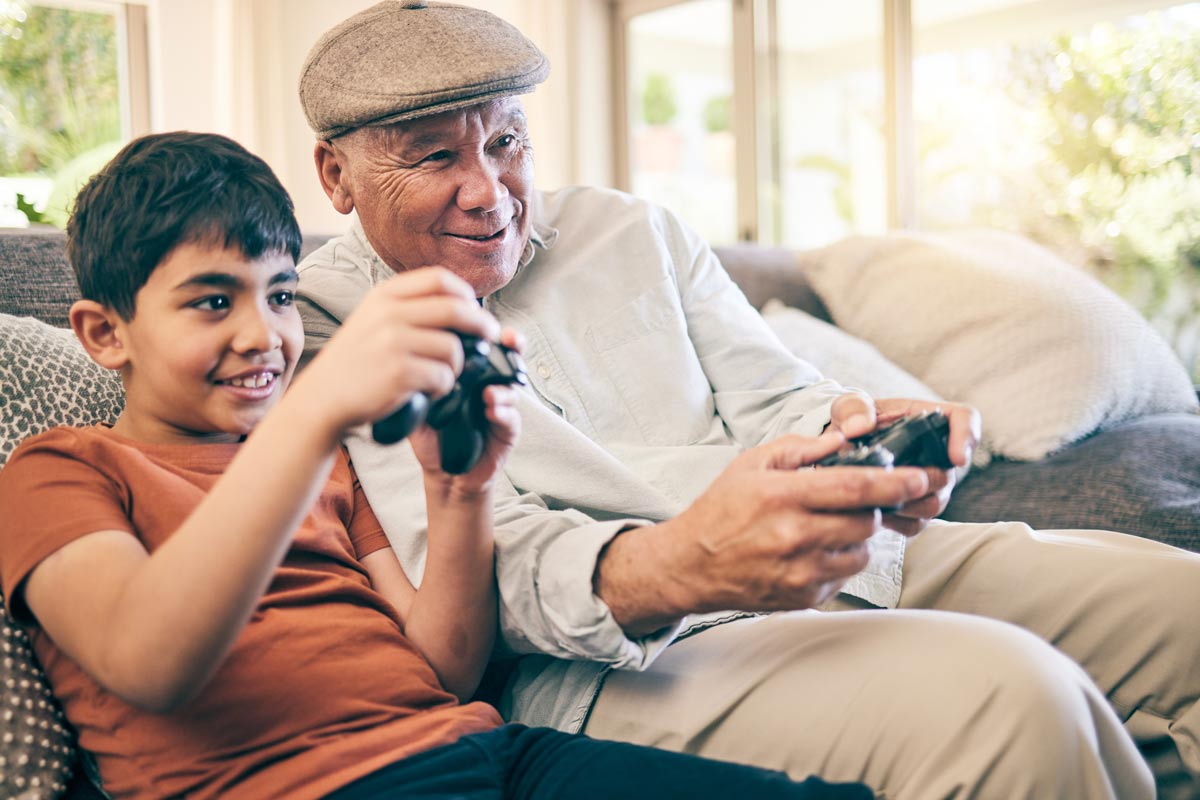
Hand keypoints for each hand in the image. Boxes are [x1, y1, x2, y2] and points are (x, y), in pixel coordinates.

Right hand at [290, 267, 500, 440]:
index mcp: (385, 295)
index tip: (474, 308)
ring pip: (453, 348)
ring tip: (442, 375)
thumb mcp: (373, 318)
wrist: (323, 397)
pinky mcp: (399, 373)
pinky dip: (443, 387)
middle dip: (481, 324)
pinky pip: (443, 377)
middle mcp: (389, 313)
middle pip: (456, 309)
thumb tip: (464, 305)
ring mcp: (393, 342)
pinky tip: (428, 391)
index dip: (465, 293)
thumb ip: (409, 306)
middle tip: (489, 336)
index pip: (440, 279)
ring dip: (457, 366)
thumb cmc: (356, 361)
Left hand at [410, 328, 523, 494]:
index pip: (481, 346)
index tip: (481, 320)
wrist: (444, 473)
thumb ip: (418, 381)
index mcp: (469, 375)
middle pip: (507, 358)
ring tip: (490, 392)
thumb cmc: (433, 435)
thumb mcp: (419, 404)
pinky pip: (511, 416)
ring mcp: (501, 406)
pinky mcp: (508, 429)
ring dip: (503, 386)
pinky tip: (492, 410)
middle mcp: (488, 385)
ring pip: (512, 387)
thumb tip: (408, 356)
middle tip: (509, 340)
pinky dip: (503, 411)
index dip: (484, 331)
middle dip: (513, 346)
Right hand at [606, 433, 930, 622]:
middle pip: (868, 521)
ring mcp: (801, 571)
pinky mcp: (804, 597)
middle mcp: (795, 536)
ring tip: (826, 526)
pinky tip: (812, 550)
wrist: (691, 565)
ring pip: (861, 551)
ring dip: (856, 536)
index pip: (856, 487)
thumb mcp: (753, 464)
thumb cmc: (722, 508)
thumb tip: (847, 438)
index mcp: (783, 496)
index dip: (897, 482)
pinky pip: (844, 576)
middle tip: (860, 500)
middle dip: (873, 509)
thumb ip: (802, 448)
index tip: (921, 477)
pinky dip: (839, 560)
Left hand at [829, 394, 981, 535]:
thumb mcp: (847, 406)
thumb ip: (852, 408)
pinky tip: (873, 513)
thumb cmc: (851, 422)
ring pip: (934, 504)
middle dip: (922, 482)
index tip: (956, 458)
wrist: (838, 450)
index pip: (964, 419)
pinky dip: (896, 522)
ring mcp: (928, 484)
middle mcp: (936, 454)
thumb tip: (858, 427)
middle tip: (891, 480)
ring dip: (908, 505)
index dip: (967, 437)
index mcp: (926, 420)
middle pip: (947, 474)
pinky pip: (915, 523)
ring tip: (876, 498)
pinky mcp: (913, 508)